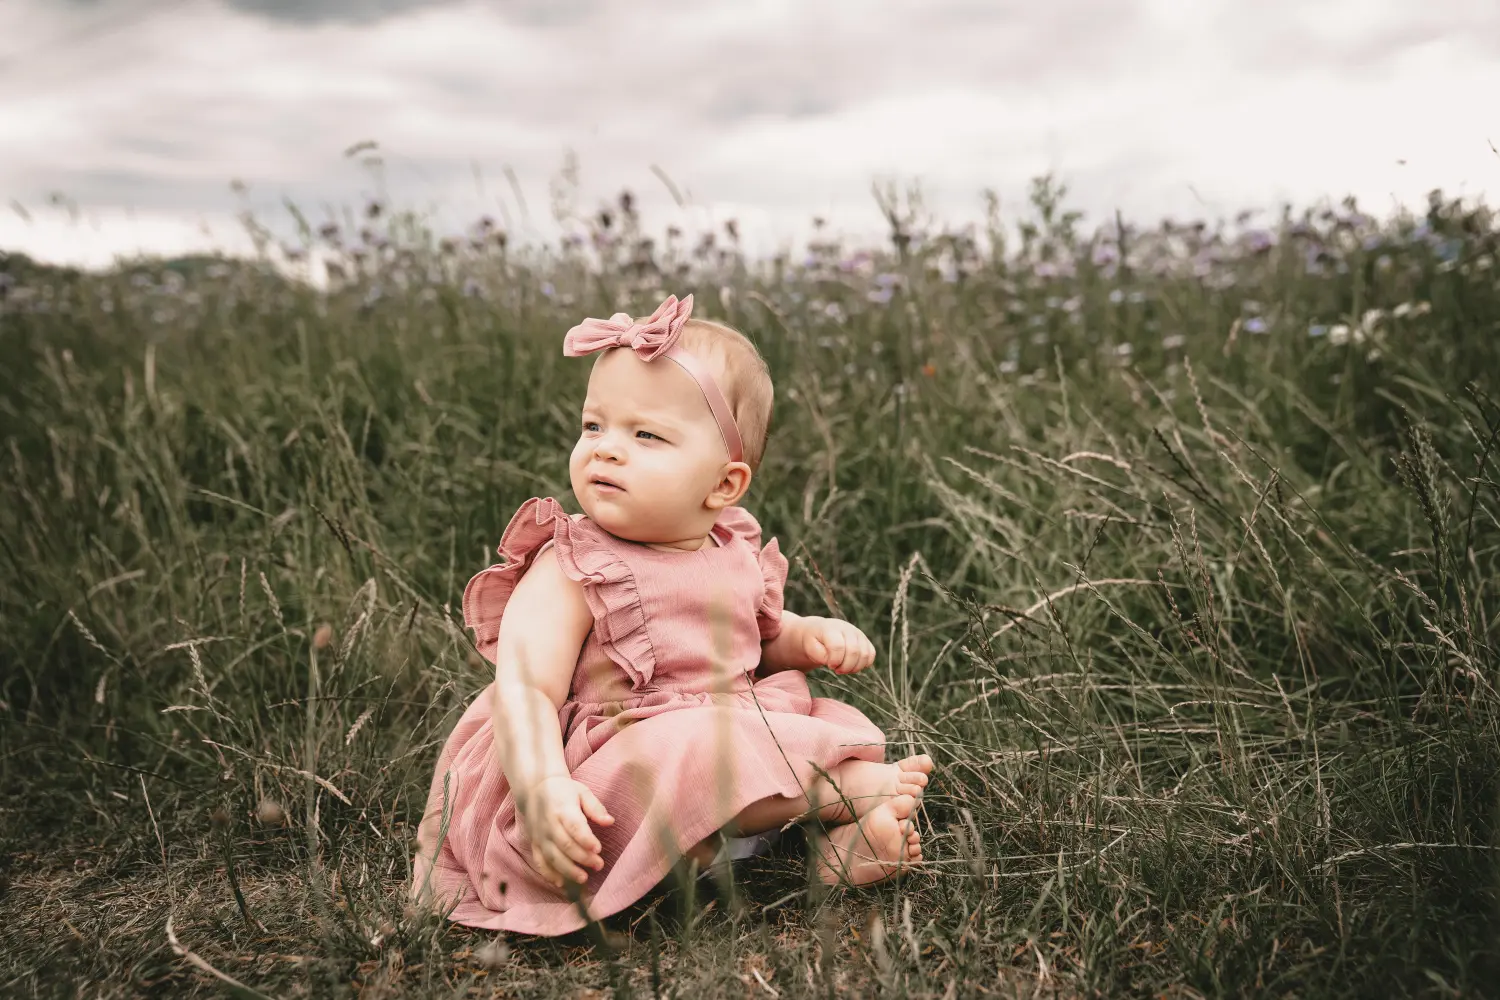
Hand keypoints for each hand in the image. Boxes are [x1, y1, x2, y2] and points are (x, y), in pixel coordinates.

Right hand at [516, 775, 613, 889]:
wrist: (535, 788)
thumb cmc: (564, 791)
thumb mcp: (582, 792)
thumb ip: (595, 807)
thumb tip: (610, 821)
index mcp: (563, 809)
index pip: (574, 826)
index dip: (586, 840)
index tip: (598, 849)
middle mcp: (549, 824)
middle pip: (565, 845)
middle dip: (582, 858)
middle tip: (599, 865)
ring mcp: (540, 835)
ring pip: (552, 856)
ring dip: (567, 870)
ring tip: (583, 878)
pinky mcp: (534, 843)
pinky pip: (540, 861)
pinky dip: (549, 873)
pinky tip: (561, 883)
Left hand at [800, 616, 875, 674]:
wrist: (819, 632)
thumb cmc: (814, 641)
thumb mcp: (810, 647)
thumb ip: (820, 655)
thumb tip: (834, 662)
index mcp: (831, 628)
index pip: (838, 647)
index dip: (834, 661)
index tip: (829, 666)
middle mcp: (847, 629)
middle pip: (854, 651)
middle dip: (845, 666)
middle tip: (837, 670)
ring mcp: (858, 633)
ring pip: (865, 654)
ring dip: (854, 668)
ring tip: (843, 669)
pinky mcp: (865, 640)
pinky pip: (871, 655)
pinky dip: (863, 664)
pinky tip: (851, 666)